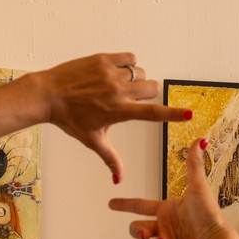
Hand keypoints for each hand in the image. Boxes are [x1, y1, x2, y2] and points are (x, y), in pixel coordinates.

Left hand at [28, 52, 189, 182]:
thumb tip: (118, 180)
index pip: (153, 114)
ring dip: (136, 79)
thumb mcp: (92, 140)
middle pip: (152, 88)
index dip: (173, 114)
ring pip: (141, 73)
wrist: (48, 95)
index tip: (189, 114)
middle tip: (131, 99)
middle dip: (147, 94)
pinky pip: (130, 58)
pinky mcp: (103, 59)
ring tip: (118, 86)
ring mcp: (111, 73)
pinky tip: (116, 72)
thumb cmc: (69, 119)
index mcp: (119, 112)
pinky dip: (128, 64)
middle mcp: (118, 91)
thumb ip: (110, 159)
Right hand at [110, 138, 238, 238]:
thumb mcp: (198, 188)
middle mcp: (165, 228)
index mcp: (167, 211)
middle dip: (136, 230)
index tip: (111, 203)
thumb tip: (200, 139)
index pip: (141, 206)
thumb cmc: (209, 216)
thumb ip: (194, 165)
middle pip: (136, 229)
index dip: (125, 204)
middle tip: (145, 232)